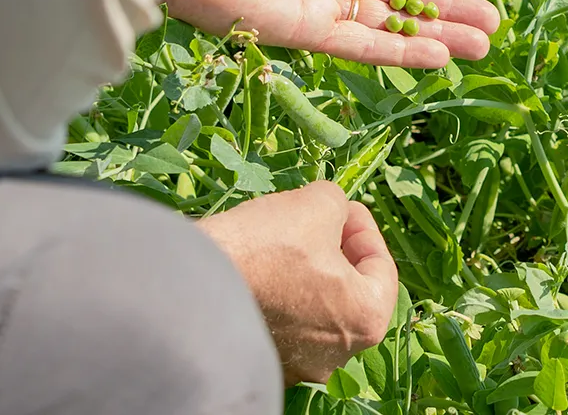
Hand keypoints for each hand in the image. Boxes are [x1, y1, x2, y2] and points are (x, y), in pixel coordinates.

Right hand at [196, 181, 398, 386]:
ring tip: (283, 238)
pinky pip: (282, 322)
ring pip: (314, 306)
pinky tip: (258, 265)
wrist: (185, 289)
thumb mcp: (315, 204)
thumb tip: (333, 209)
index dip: (364, 226)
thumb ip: (338, 202)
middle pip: (348, 288)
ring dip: (305, 270)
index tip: (343, 206)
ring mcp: (297, 365)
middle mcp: (337, 354)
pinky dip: (278, 293)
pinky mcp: (260, 361)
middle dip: (334, 247)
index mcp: (365, 319)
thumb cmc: (265, 247)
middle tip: (315, 219)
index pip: (381, 266)